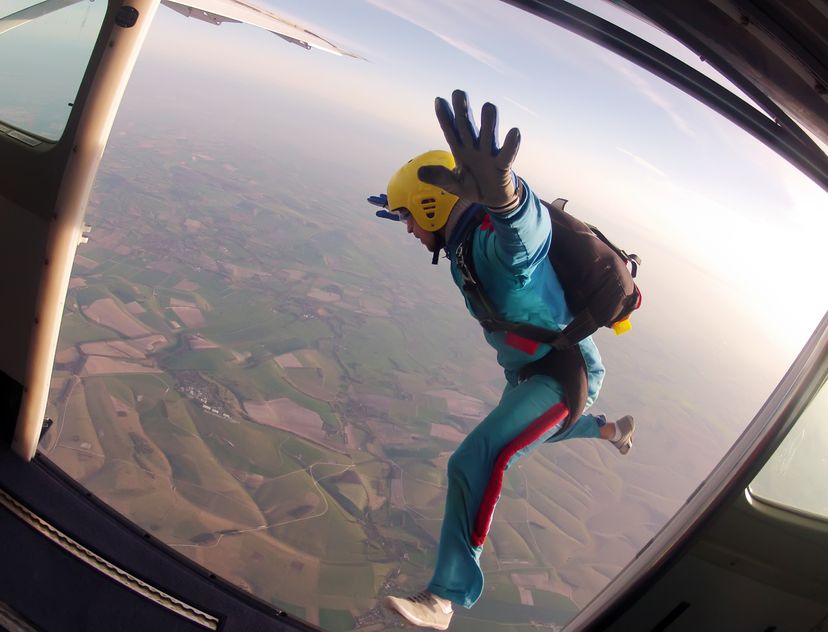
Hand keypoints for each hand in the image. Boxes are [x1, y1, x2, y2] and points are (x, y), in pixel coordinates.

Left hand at [418, 89, 521, 211]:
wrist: (492, 199)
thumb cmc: (472, 186)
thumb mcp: (452, 185)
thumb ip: (439, 178)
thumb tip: (419, 172)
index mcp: (460, 150)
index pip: (450, 131)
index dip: (444, 117)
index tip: (438, 100)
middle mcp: (474, 147)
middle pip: (467, 126)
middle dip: (463, 111)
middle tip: (458, 93)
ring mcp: (489, 154)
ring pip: (488, 135)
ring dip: (488, 122)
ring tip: (488, 107)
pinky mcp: (502, 165)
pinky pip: (507, 154)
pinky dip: (511, 144)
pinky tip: (514, 132)